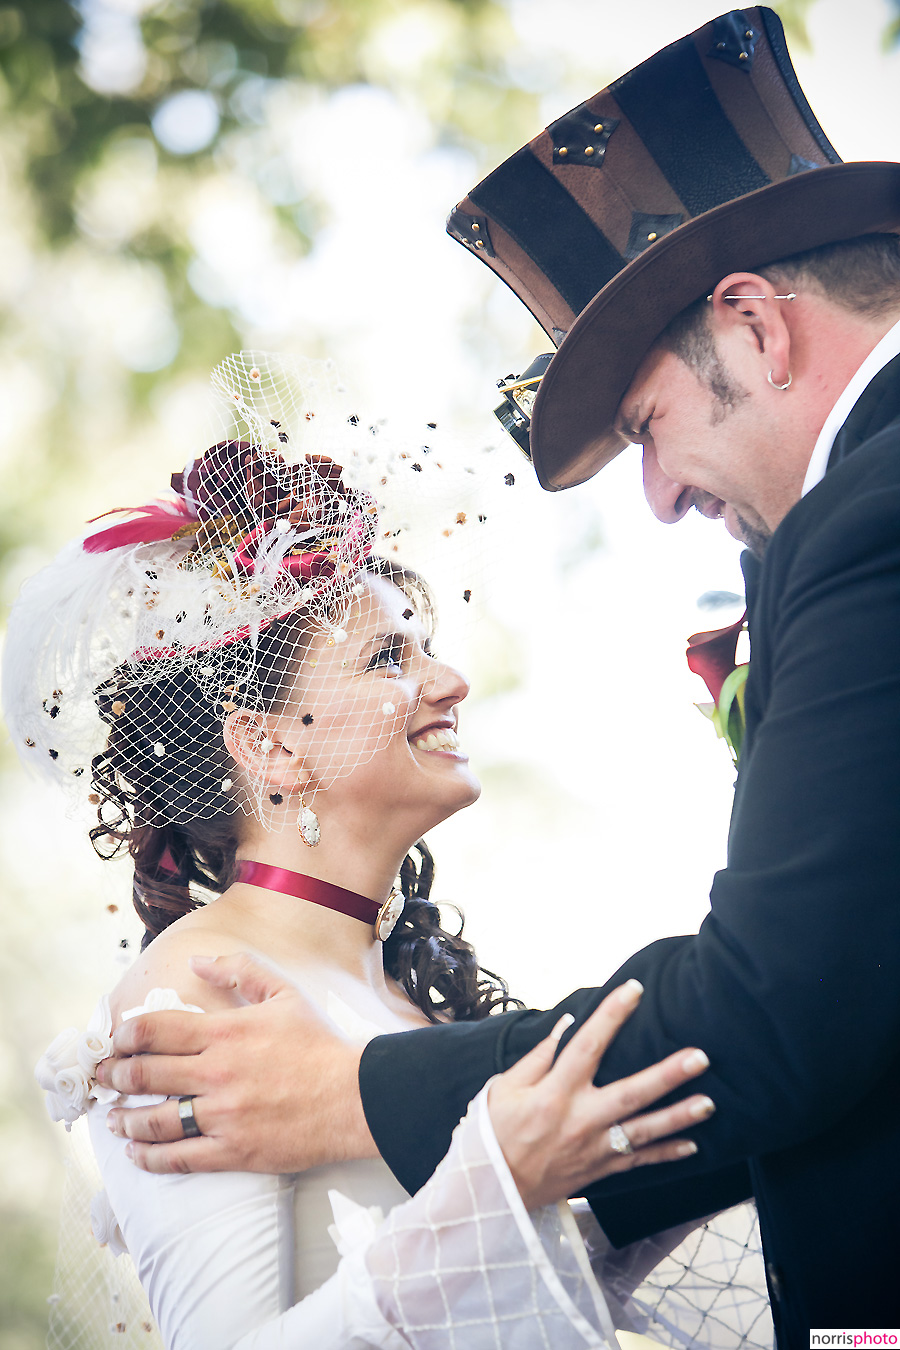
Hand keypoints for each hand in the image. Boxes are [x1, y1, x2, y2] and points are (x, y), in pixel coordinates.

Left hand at [98, 954, 377, 1174]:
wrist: (354, 1096)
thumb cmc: (320, 1043)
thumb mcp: (283, 991)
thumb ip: (239, 969)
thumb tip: (196, 961)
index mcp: (226, 1031)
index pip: (156, 1031)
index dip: (126, 1037)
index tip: (116, 1042)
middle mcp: (217, 1073)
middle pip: (147, 1074)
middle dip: (116, 1075)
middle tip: (104, 1078)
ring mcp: (223, 1115)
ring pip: (155, 1119)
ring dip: (126, 1118)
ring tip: (114, 1118)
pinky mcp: (233, 1151)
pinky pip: (180, 1157)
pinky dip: (150, 1157)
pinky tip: (137, 1153)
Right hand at [488, 980, 713, 1209]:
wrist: (493, 1191)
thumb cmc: (494, 1133)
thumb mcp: (503, 1088)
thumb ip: (538, 1057)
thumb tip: (566, 1025)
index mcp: (554, 1092)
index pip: (588, 1045)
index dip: (612, 1015)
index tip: (635, 989)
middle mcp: (579, 1119)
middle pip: (631, 1093)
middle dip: (668, 1075)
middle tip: (700, 1057)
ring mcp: (593, 1148)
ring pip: (643, 1131)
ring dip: (678, 1117)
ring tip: (709, 1103)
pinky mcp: (598, 1170)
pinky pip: (638, 1161)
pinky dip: (666, 1154)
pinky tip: (693, 1144)